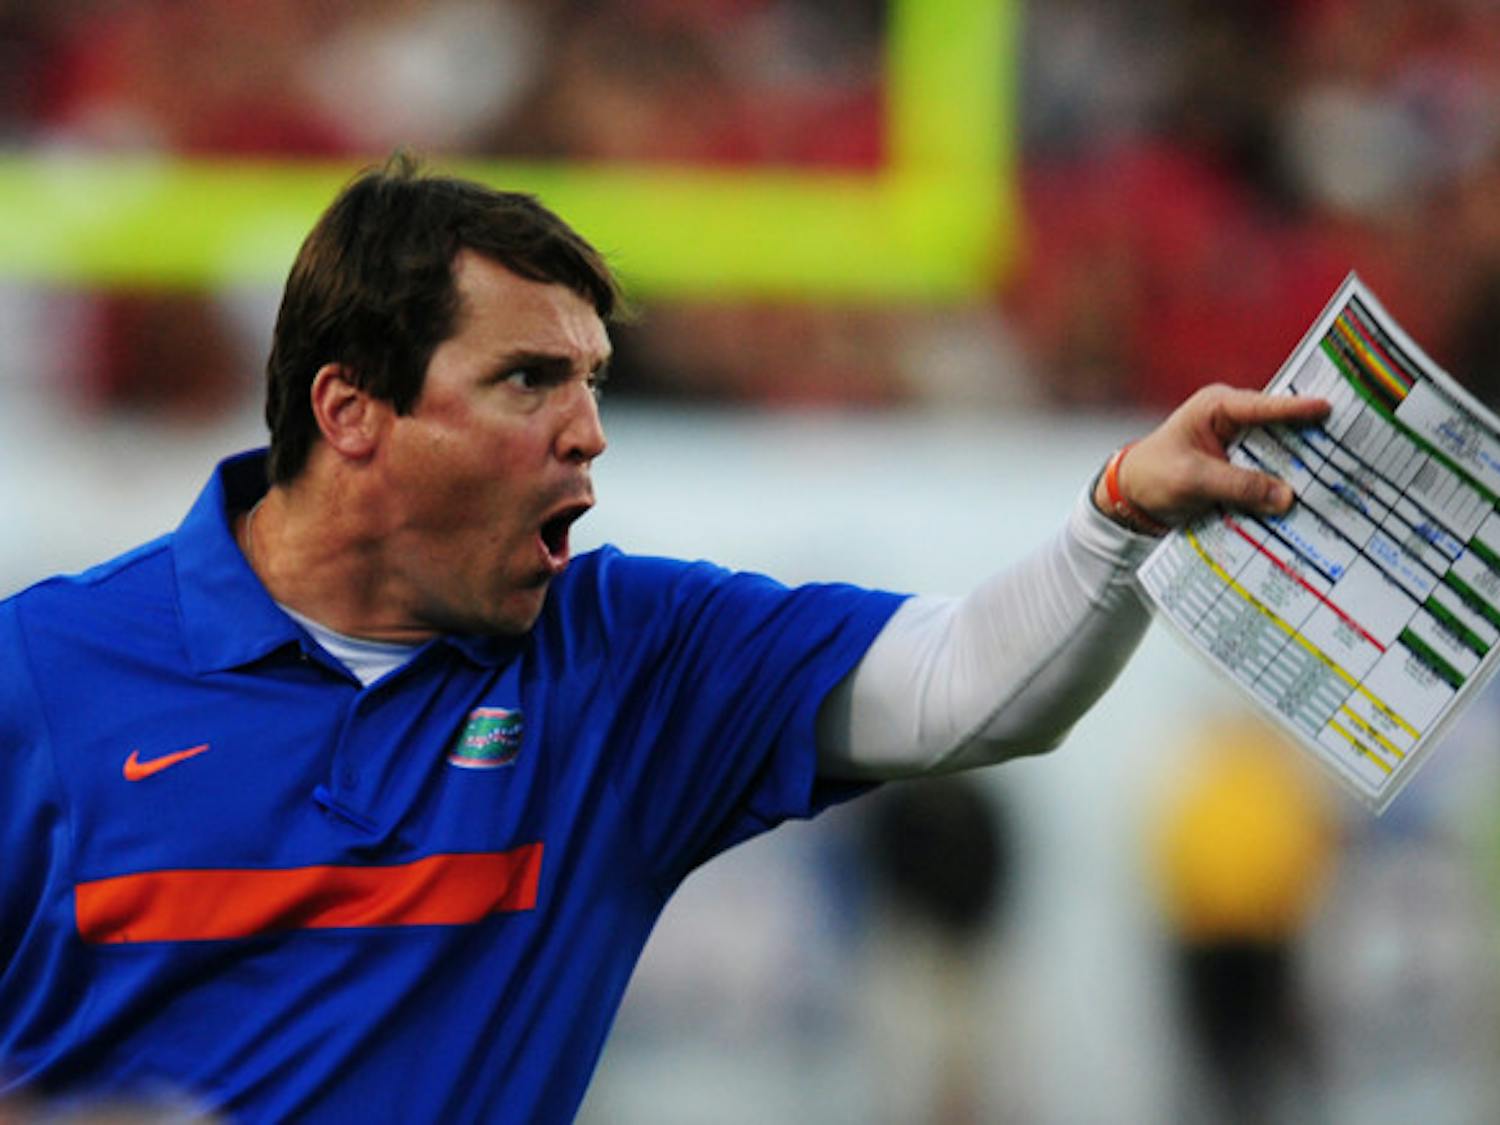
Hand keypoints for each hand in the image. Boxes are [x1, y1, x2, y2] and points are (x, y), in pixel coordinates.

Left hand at [1095, 384, 1330, 528]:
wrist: (1132, 499)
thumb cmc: (1152, 476)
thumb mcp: (1192, 480)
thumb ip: (1237, 485)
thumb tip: (1286, 497)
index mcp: (1217, 408)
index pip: (1261, 406)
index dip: (1294, 408)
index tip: (1326, 408)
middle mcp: (1234, 421)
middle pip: (1281, 429)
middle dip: (1311, 440)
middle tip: (1352, 445)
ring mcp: (1241, 446)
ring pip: (1280, 455)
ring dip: (1302, 469)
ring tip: (1344, 476)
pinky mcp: (1243, 470)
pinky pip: (1270, 477)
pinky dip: (1285, 488)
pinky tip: (1313, 501)